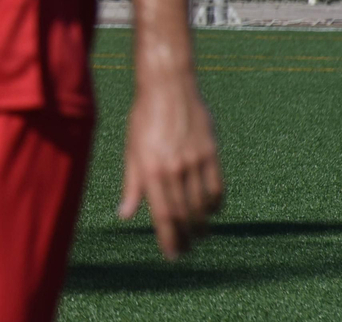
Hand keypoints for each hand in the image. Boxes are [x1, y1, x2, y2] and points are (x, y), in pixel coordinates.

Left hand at [119, 77, 223, 258]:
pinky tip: (211, 212)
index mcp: (150, 169)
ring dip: (202, 225)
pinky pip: (217, 188)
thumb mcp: (132, 150)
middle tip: (186, 250)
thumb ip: (131, 184)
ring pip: (202, 205)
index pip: (162, 214)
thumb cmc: (144, 118)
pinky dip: (215, 204)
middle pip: (184, 214)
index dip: (169, 238)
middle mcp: (174, 168)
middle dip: (186, 237)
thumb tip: (124, 215)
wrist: (168, 87)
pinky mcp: (212, 153)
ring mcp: (195, 161)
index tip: (172, 255)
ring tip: (199, 235)